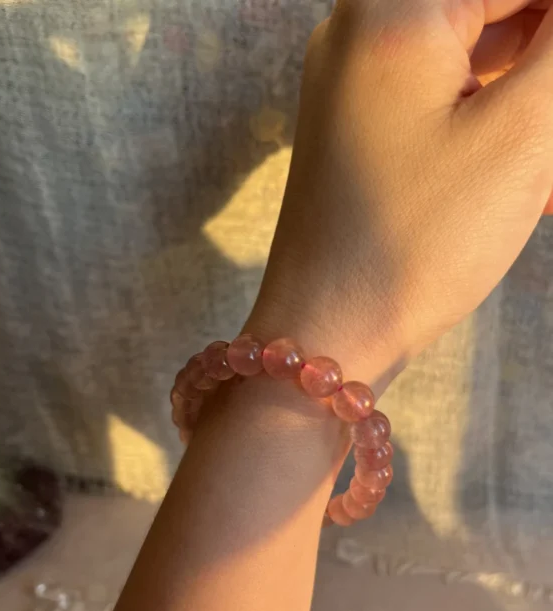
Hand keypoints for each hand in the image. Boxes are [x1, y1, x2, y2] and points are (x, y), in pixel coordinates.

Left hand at [247, 0, 552, 391]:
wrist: (325, 333)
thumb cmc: (412, 246)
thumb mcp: (518, 135)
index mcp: (394, 7)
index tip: (546, 113)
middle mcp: (364, 29)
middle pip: (495, 11)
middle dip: (544, 71)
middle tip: (546, 148)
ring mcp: (358, 82)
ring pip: (479, 58)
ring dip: (532, 102)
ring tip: (546, 177)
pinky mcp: (363, 129)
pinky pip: (448, 100)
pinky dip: (498, 126)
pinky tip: (534, 183)